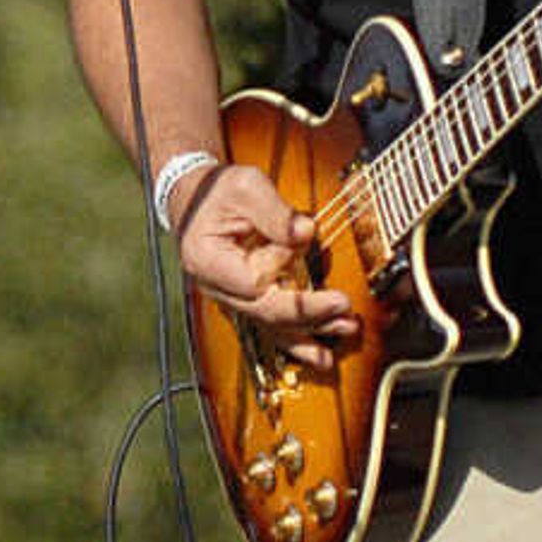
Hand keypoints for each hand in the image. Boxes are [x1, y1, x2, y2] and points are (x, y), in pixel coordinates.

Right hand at [174, 162, 354, 359]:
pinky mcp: (248, 299)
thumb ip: (274, 211)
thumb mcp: (245, 187)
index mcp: (208, 261)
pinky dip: (298, 339)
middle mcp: (217, 288)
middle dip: (309, 314)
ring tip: (344, 332)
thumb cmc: (218, 191)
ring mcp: (232, 297)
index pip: (254, 286)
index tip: (323, 279)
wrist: (196, 200)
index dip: (291, 287)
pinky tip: (320, 355)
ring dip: (311, 331)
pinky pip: (273, 324)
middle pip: (266, 312)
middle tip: (345, 309)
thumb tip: (305, 233)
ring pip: (272, 325)